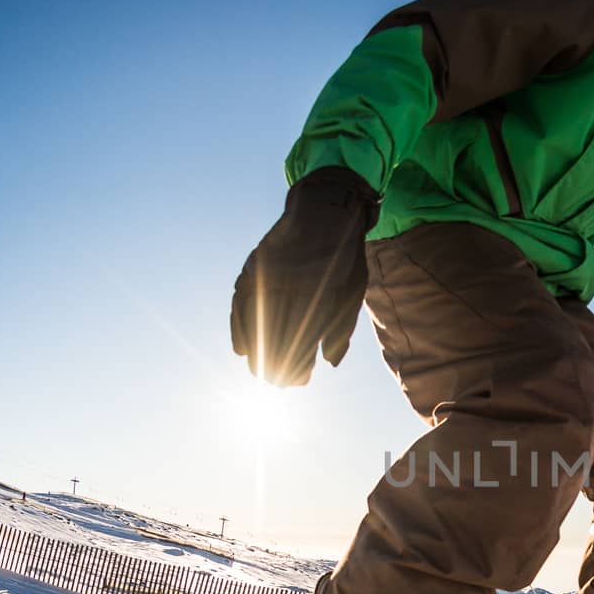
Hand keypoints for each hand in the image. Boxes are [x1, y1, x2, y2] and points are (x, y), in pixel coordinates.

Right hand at [230, 166, 378, 386]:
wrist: (324, 210)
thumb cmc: (345, 256)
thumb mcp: (354, 289)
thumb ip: (342, 327)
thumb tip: (331, 363)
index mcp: (321, 289)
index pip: (304, 336)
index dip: (298, 363)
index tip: (298, 382)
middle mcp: (290, 282)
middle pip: (277, 333)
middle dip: (275, 363)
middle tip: (276, 384)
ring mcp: (268, 273)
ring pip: (255, 322)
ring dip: (255, 352)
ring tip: (257, 373)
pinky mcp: (254, 266)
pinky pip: (240, 303)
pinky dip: (239, 328)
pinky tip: (241, 350)